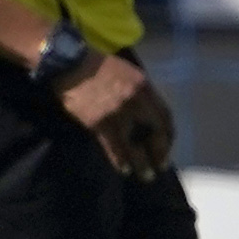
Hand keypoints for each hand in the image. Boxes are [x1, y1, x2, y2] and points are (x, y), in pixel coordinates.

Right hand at [55, 52, 172, 179]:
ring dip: (142, 163)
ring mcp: (118, 113)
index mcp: (145, 87)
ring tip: (146, 176)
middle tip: (161, 165)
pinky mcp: (99, 123)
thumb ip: (140, 93)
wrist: (70, 63)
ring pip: (135, 144)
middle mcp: (136, 101)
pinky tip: (124, 170)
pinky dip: (120, 160)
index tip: (168, 145)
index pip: (165, 115)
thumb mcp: (128, 73)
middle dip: (160, 151)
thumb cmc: (98, 65)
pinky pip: (114, 147)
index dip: (168, 134)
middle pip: (155, 132)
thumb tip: (147, 113)